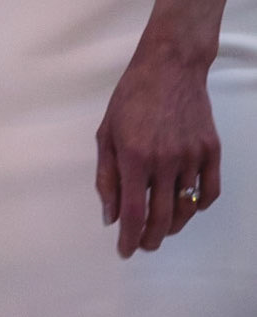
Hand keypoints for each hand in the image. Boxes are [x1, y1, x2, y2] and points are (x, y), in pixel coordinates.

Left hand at [95, 37, 220, 256]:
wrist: (170, 66)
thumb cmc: (133, 96)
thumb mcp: (106, 132)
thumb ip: (106, 177)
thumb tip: (110, 215)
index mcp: (134, 157)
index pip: (133, 213)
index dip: (128, 238)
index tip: (124, 250)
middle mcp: (165, 161)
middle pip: (162, 219)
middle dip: (150, 239)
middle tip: (142, 244)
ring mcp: (192, 157)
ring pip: (186, 209)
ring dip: (173, 226)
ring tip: (161, 228)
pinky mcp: (211, 151)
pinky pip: (209, 192)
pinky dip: (198, 206)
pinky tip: (186, 206)